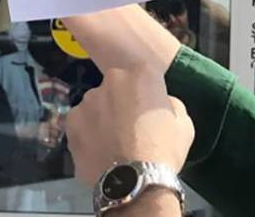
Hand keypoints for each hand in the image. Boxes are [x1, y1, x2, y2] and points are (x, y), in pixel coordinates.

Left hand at [66, 65, 193, 186]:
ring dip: (103, 116)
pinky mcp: (71, 121)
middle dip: (122, 101)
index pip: (143, 74)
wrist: (135, 182)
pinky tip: (98, 149)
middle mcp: (112, 79)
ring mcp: (88, 100)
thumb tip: (158, 103)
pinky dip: (87, 132)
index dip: (146, 93)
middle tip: (130, 126)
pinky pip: (81, 122)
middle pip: (117, 87)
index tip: (148, 109)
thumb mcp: (183, 123)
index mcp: (141, 73)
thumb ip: (168, 104)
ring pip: (97, 104)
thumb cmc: (164, 150)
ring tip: (112, 142)